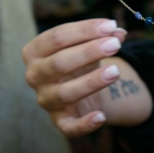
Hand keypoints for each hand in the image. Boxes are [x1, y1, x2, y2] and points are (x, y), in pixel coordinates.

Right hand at [22, 18, 127, 136]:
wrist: (81, 88)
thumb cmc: (80, 60)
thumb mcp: (90, 44)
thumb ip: (104, 36)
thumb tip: (119, 32)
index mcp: (35, 51)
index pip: (57, 37)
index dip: (85, 30)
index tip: (110, 25)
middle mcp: (35, 76)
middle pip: (59, 62)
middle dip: (89, 52)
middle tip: (114, 45)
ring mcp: (45, 100)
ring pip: (65, 93)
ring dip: (91, 82)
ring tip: (116, 71)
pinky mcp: (59, 121)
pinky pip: (69, 126)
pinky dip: (84, 124)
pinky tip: (101, 116)